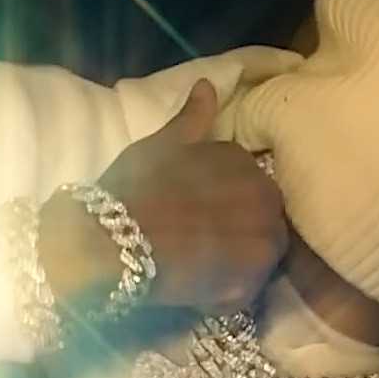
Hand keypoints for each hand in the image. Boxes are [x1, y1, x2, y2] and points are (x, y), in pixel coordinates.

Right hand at [40, 79, 287, 314]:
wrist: (114, 238)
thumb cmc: (134, 189)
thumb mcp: (162, 145)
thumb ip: (192, 119)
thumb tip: (207, 85)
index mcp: (245, 162)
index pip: (253, 186)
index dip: (227, 204)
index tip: (201, 214)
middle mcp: (265, 197)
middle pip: (264, 219)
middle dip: (240, 232)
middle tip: (201, 243)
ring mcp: (262, 241)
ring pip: (261, 254)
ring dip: (238, 262)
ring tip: (200, 267)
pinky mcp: (251, 280)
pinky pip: (249, 288)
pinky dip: (228, 292)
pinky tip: (199, 287)